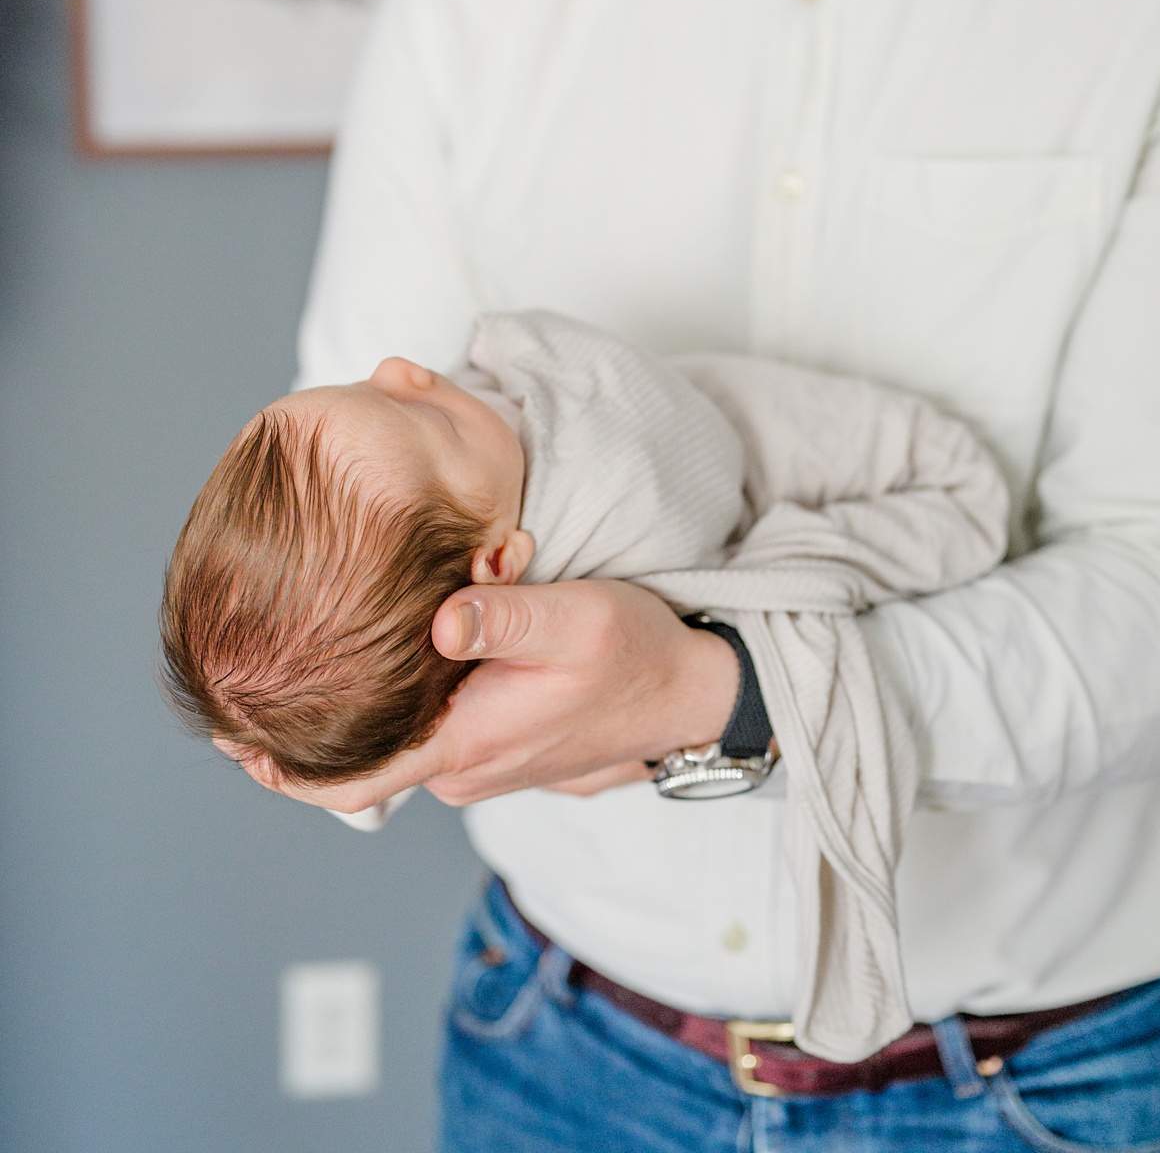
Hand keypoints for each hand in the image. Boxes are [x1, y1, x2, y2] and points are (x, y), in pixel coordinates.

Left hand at [223, 580, 738, 811]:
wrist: (691, 694)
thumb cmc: (636, 655)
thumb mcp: (577, 619)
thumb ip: (505, 617)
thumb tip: (438, 619)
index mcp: (467, 743)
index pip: (349, 781)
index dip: (281, 770)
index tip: (228, 739)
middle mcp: (463, 769)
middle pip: (364, 759)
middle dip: (313, 725)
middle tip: (260, 667)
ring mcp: (481, 767)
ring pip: (400, 744)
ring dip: (362, 711)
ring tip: (317, 655)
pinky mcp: (499, 751)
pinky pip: (431, 737)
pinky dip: (402, 709)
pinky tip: (394, 662)